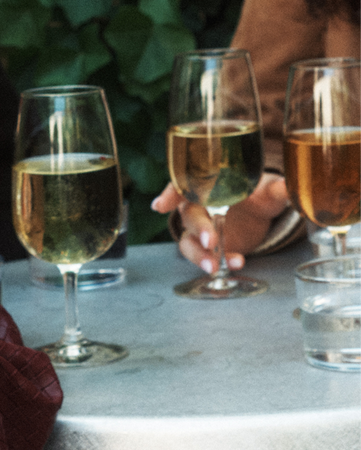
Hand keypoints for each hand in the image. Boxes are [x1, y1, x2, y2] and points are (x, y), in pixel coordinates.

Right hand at [151, 173, 289, 272]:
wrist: (261, 211)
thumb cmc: (256, 193)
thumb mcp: (267, 190)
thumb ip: (276, 190)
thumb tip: (287, 188)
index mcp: (205, 183)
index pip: (182, 184)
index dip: (170, 194)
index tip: (160, 206)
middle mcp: (197, 204)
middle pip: (188, 214)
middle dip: (198, 229)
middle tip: (211, 241)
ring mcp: (201, 226)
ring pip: (188, 239)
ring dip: (198, 254)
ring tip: (214, 266)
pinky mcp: (208, 246)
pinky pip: (204, 255)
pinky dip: (218, 261)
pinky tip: (235, 263)